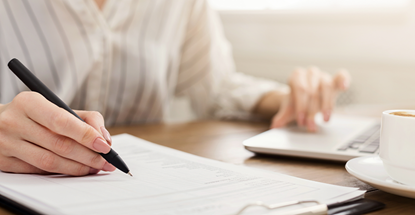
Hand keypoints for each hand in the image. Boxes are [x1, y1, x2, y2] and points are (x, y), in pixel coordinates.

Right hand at [0, 92, 115, 175]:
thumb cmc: (35, 115)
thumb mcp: (57, 107)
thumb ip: (86, 118)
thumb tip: (104, 138)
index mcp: (29, 103)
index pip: (61, 121)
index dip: (86, 135)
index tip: (105, 146)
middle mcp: (14, 122)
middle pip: (59, 144)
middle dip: (88, 156)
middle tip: (106, 162)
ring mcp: (6, 143)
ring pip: (49, 162)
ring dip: (78, 167)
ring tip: (96, 168)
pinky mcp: (4, 162)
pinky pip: (39, 171)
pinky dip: (62, 172)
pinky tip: (77, 170)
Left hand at [271, 67, 349, 131]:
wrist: (306, 98)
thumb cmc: (298, 101)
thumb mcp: (290, 109)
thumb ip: (283, 116)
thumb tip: (275, 126)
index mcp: (296, 76)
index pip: (299, 89)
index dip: (300, 106)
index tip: (301, 121)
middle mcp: (310, 73)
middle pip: (312, 90)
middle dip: (311, 111)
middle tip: (310, 125)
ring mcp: (323, 76)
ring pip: (326, 87)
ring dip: (326, 105)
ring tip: (325, 119)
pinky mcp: (336, 80)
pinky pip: (341, 76)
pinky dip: (344, 80)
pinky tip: (344, 87)